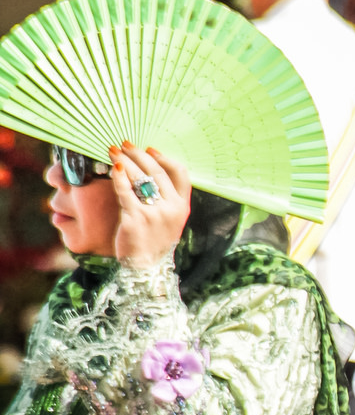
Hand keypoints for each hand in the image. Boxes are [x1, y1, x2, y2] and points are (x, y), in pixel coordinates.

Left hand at [109, 146, 191, 267]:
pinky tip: (111, 167)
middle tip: (126, 144)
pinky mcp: (136, 218)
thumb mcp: (169, 222)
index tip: (150, 150)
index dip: (165, 158)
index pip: (181, 174)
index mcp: (183, 208)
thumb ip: (167, 200)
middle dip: (139, 154)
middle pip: (157, 172)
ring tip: (114, 150)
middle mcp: (172, 209)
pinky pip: (125, 191)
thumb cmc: (153, 243)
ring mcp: (155, 214)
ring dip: (126, 160)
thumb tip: (150, 173)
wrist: (144, 270)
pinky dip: (117, 176)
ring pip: (140, 178)